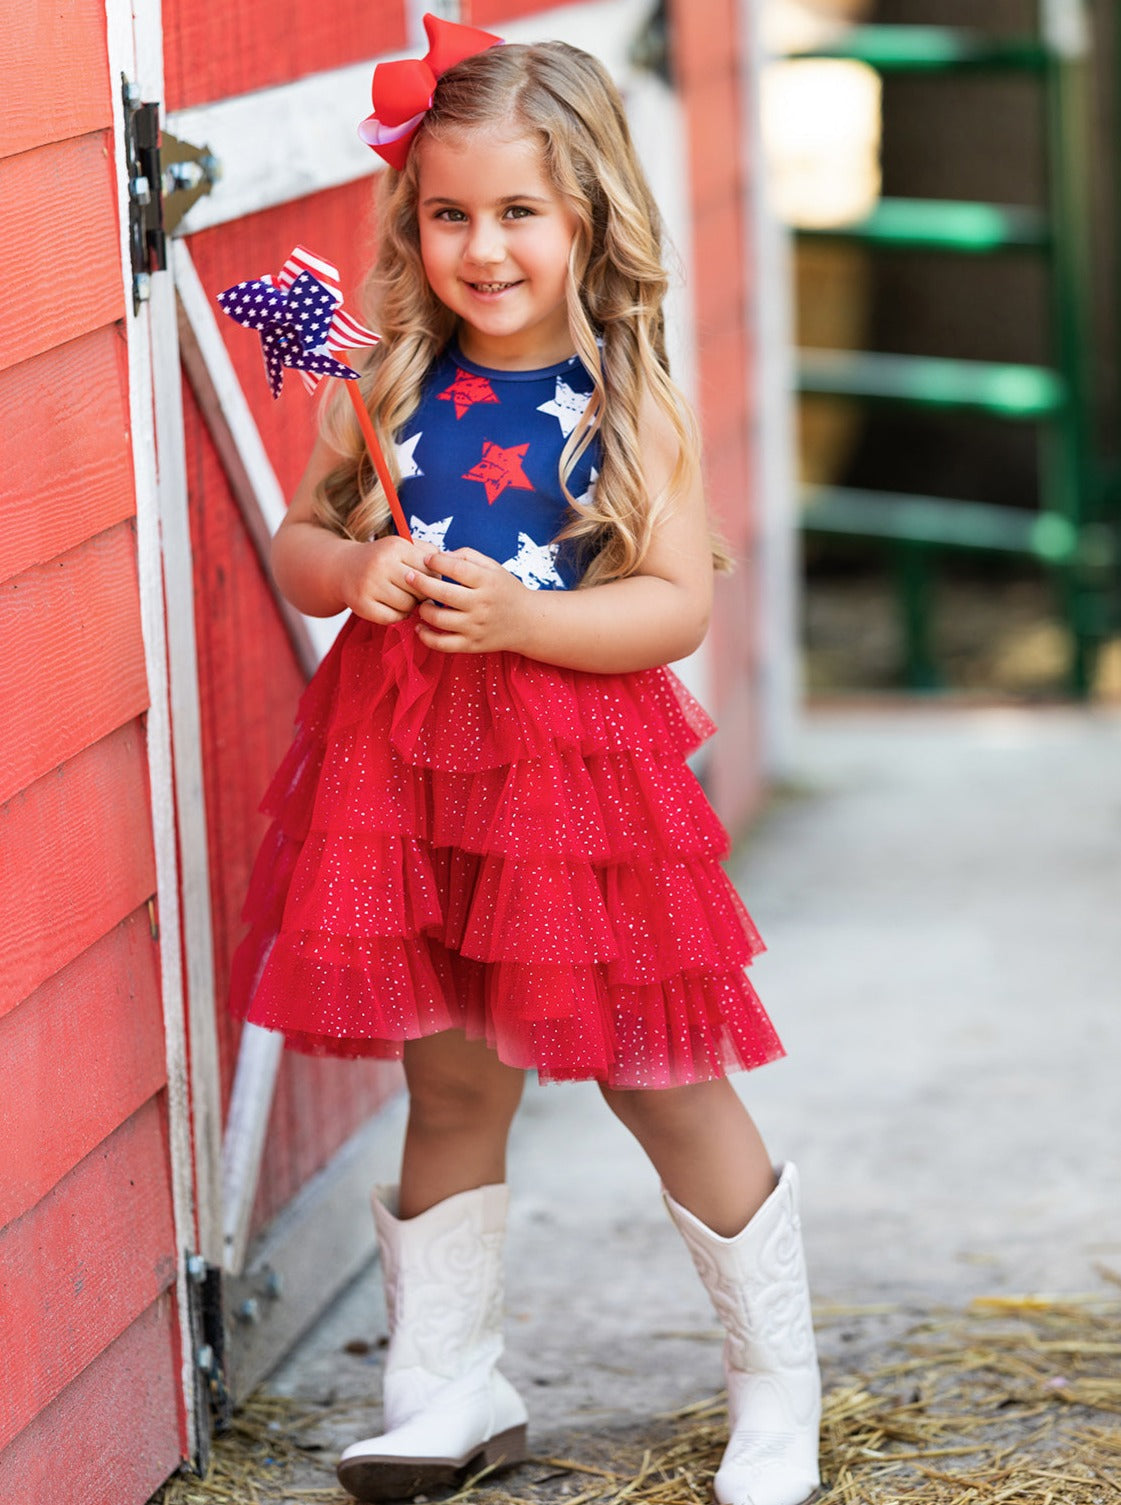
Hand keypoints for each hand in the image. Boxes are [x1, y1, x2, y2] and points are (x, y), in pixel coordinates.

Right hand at [338, 535, 436, 624]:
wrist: (344, 567)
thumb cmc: (384, 558)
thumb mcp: (403, 547)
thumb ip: (430, 553)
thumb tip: (454, 565)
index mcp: (396, 547)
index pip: (429, 570)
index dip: (432, 579)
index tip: (427, 580)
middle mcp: (381, 564)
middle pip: (420, 590)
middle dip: (422, 594)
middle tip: (415, 593)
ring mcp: (369, 585)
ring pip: (407, 606)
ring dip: (410, 607)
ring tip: (404, 599)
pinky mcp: (361, 604)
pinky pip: (391, 618)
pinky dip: (396, 616)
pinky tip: (392, 608)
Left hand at [406, 548, 529, 652]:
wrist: (527, 622)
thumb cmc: (505, 590)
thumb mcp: (493, 567)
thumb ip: (466, 556)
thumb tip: (438, 556)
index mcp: (488, 582)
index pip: (457, 569)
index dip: (437, 561)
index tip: (427, 559)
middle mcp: (482, 605)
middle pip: (443, 594)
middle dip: (420, 582)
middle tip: (408, 576)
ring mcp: (476, 627)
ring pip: (439, 619)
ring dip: (422, 609)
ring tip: (421, 602)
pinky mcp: (472, 645)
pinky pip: (442, 644)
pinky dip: (426, 637)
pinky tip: (420, 627)